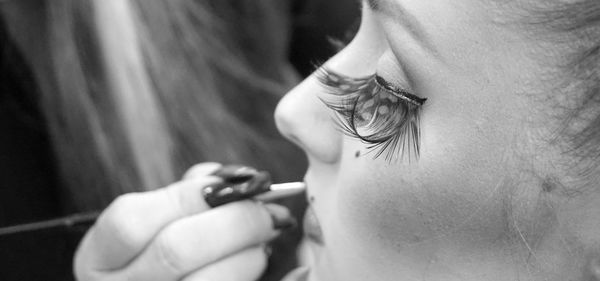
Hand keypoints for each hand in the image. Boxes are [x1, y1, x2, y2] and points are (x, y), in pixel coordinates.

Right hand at [74, 163, 293, 280]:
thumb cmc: (157, 248)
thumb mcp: (154, 218)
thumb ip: (186, 193)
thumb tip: (238, 180)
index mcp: (100, 256)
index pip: (131, 222)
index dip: (189, 196)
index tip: (234, 184)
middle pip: (176, 251)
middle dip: (235, 221)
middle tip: (270, 210)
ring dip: (249, 253)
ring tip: (266, 237)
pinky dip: (252, 272)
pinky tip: (259, 256)